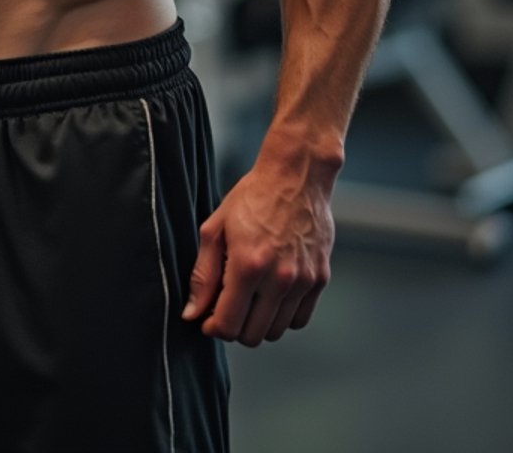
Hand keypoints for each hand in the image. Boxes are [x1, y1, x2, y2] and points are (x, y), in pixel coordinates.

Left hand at [181, 159, 332, 346]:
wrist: (296, 176)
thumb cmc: (252, 197)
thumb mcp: (216, 228)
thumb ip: (203, 275)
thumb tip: (192, 313)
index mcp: (247, 265)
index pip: (228, 325)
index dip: (213, 327)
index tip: (208, 317)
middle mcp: (278, 279)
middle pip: (252, 336)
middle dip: (233, 326)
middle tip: (227, 305)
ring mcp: (303, 281)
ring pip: (276, 331)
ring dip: (258, 322)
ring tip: (250, 296)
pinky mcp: (320, 279)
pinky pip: (299, 319)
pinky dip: (282, 316)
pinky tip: (271, 294)